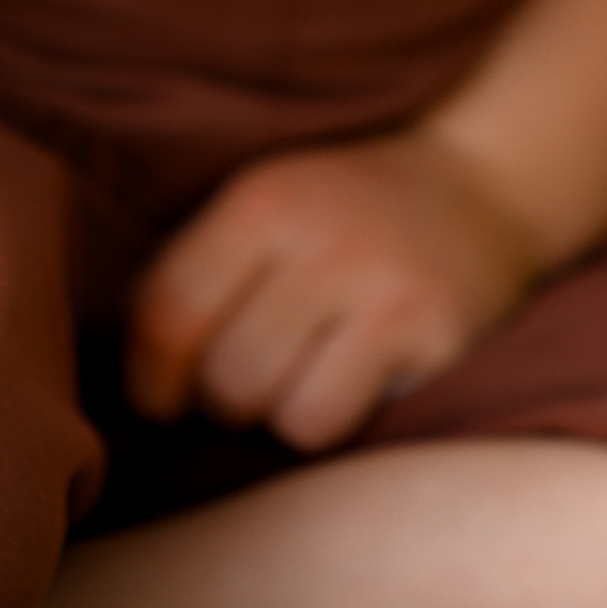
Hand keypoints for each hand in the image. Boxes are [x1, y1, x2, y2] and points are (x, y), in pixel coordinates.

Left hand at [123, 130, 538, 453]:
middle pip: (224, 379)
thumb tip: (124, 370)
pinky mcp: (436, 335)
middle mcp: (321, 239)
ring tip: (306, 371)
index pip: (167, 313)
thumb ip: (197, 270)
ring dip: (283, 412)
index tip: (159, 398)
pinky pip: (341, 424)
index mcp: (262, 201)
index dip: (149, 377)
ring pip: (282, 414)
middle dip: (225, 398)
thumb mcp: (266, 204)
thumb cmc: (344, 211)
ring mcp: (385, 287)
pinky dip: (336, 417)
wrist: (482, 183)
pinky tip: (356, 377)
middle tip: (255, 373)